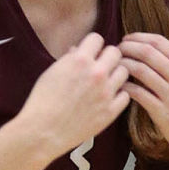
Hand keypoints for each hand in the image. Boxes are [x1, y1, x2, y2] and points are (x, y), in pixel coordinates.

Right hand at [20, 33, 129, 161]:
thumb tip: (79, 50)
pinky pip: (125, 95)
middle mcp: (97, 73)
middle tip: (101, 65)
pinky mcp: (110, 111)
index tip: (90, 52)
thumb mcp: (52, 72)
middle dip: (107, 56)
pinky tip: (108, 97)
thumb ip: (69, 59)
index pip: (97, 38)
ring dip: (115, 74)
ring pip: (124, 72)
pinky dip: (118, 94)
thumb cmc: (42, 101)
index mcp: (80, 60)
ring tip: (106, 81)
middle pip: (116, 53)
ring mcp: (106, 93)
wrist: (43, 131)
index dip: (92, 45)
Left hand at [119, 33, 168, 161]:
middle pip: (148, 52)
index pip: (159, 42)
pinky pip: (139, 94)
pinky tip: (121, 85)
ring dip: (124, 65)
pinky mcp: (163, 113)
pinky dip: (126, 87)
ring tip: (116, 65)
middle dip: (128, 47)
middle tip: (117, 50)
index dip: (139, 37)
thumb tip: (150, 47)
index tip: (127, 39)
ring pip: (141, 71)